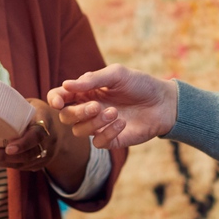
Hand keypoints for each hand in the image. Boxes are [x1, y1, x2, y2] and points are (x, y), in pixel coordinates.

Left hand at [0, 99, 57, 171]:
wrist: (58, 130)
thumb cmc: (39, 113)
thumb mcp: (32, 104)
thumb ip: (17, 105)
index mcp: (46, 123)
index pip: (38, 135)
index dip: (23, 144)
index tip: (8, 148)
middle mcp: (48, 142)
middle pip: (28, 155)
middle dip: (4, 156)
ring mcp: (44, 156)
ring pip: (22, 164)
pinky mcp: (37, 164)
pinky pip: (19, 167)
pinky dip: (2, 164)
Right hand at [46, 64, 177, 147]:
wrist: (163, 102)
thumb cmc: (140, 84)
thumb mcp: (117, 74)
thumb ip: (92, 79)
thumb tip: (66, 85)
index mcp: (86, 92)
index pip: (60, 97)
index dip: (55, 99)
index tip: (59, 101)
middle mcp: (88, 109)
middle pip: (66, 116)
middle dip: (78, 112)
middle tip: (97, 106)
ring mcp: (99, 126)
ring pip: (79, 131)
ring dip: (94, 122)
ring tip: (115, 112)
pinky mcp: (111, 140)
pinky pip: (98, 143)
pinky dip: (107, 133)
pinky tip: (122, 123)